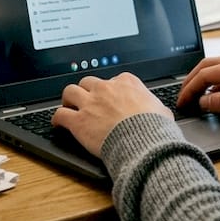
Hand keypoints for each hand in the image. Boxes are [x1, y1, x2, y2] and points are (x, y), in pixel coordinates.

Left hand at [52, 73, 172, 155]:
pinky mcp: (79, 121)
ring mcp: (90, 103)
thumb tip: (160, 111)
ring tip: (68, 106)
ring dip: (68, 99)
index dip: (110, 89)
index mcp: (126, 83)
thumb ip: (155, 106)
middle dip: (86, 90)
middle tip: (86, 100)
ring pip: (70, 91)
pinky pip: (60, 114)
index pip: (113, 79)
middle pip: (88, 81)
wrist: (143, 141)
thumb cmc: (155, 128)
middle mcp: (105, 89)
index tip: (110, 96)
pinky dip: (57, 118)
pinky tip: (57, 123)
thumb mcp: (162, 111)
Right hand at [178, 55, 219, 123]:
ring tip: (195, 97)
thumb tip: (203, 102)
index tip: (182, 101)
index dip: (190, 88)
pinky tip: (215, 97)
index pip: (205, 74)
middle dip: (192, 81)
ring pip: (218, 69)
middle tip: (182, 96)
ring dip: (203, 82)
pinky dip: (217, 84)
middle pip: (208, 67)